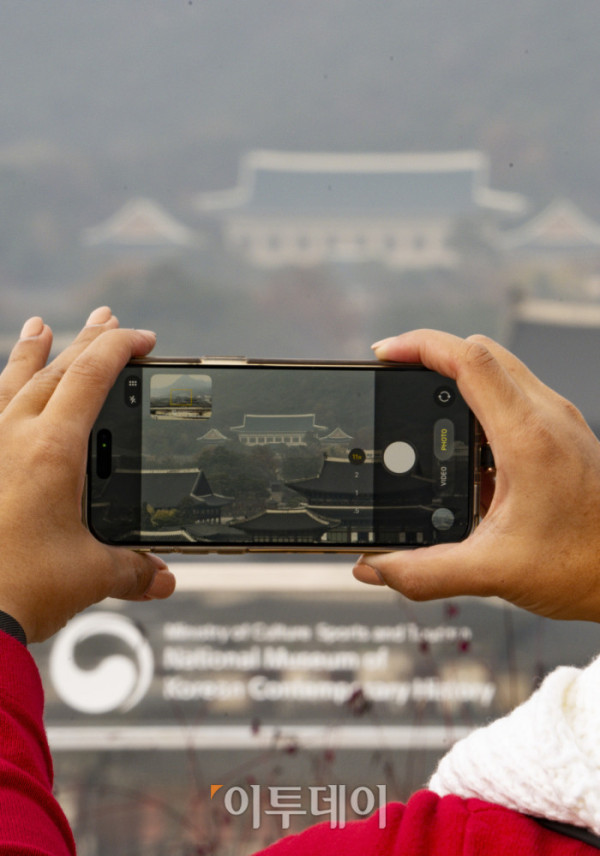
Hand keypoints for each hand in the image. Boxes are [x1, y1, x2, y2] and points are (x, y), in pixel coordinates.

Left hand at [0, 307, 175, 642]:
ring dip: (30, 352)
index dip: (119, 348)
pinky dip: (0, 391)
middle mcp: (14, 437)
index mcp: (52, 450)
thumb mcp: (91, 575)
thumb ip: (134, 571)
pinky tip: (0, 392)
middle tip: (106, 320)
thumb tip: (163, 579)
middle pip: (54, 370)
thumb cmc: (20, 589)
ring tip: (38, 326)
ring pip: (11, 383)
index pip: (91, 376)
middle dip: (86, 341)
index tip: (143, 339)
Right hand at [353, 330, 599, 621]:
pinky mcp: (563, 437)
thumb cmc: (586, 566)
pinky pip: (515, 397)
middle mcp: (548, 418)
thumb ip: (426, 572)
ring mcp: (559, 424)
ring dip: (457, 376)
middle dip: (431, 355)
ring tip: (421, 405)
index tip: (385, 353)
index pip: (470, 359)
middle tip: (395, 374)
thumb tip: (377, 568)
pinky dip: (480, 402)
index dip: (419, 346)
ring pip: (500, 371)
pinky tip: (463, 446)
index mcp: (528, 437)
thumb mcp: (494, 572)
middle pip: (482, 351)